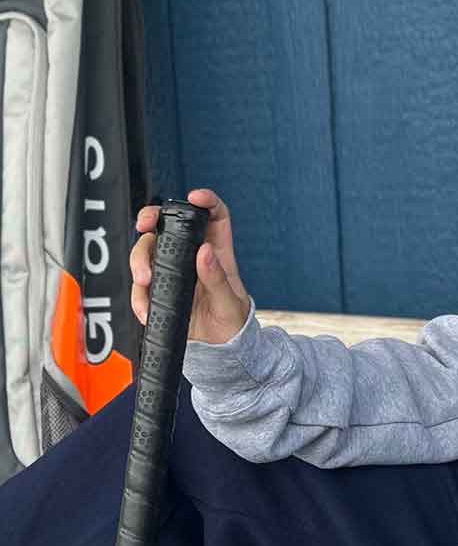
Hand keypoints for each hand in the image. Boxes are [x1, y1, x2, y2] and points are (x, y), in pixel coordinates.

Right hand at [130, 188, 251, 345]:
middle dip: (152, 218)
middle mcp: (191, 256)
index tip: (195, 196)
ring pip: (147, 251)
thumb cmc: (231, 320)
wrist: (219, 348)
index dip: (206, 200)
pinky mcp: (158, 289)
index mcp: (217, 252)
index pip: (214, 216)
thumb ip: (217, 278)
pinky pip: (140, 286)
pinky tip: (146, 308)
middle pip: (167, 226)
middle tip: (144, 226)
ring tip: (146, 280)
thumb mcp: (230, 302)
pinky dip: (138, 295)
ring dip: (139, 261)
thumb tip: (204, 252)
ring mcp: (172, 271)